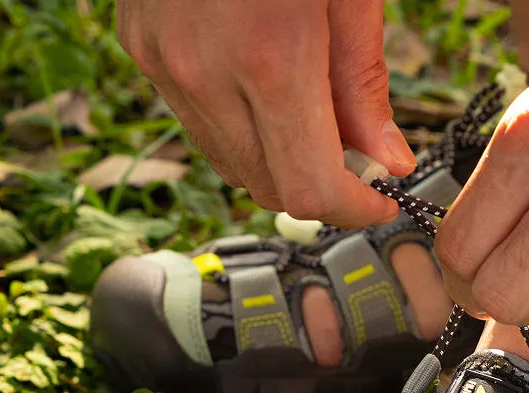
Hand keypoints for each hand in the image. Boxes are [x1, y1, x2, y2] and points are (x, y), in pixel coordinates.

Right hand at [117, 0, 414, 227]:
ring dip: (279, 161)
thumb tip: (386, 163)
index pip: (311, 188)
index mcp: (270, 57)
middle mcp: (205, 70)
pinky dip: (241, 128)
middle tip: (356, 160)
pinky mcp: (142, 48)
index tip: (380, 201)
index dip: (354, 209)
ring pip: (232, 165)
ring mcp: (165, 62)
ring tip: (312, 116)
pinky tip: (265, 89)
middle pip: (270, 188)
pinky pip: (200, 125)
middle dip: (321, 188)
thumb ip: (364, 86)